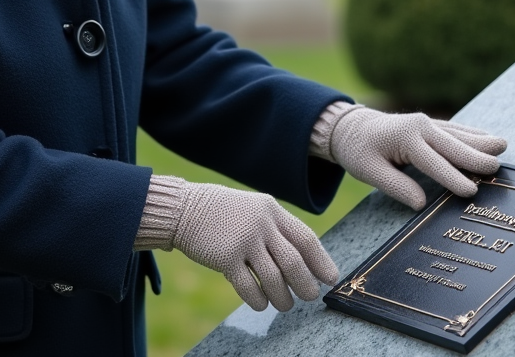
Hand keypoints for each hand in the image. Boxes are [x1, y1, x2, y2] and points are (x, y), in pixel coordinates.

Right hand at [172, 181, 338, 311]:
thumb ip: (275, 228)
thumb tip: (301, 259)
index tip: (330, 277)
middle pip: (294, 262)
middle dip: (305, 284)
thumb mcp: (254, 209)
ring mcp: (243, 241)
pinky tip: (261, 304)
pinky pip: (248, 286)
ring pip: (274, 278)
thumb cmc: (222, 212)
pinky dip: (258, 300)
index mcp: (272, 210)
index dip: (321, 261)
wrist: (184, 208)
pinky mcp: (225, 258)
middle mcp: (261, 224)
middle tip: (310, 296)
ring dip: (283, 297)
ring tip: (285, 305)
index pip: (305, 238)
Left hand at [329, 106, 506, 209]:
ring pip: (458, 134)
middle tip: (497, 169)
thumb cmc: (359, 151)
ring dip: (480, 141)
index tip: (471, 192)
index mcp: (406, 138)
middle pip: (452, 145)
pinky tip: (488, 139)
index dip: (452, 178)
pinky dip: (472, 134)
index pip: (433, 162)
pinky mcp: (429, 124)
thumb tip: (421, 204)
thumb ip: (396, 186)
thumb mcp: (369, 171)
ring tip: (503, 146)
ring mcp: (426, 123)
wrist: (351, 126)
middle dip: (475, 156)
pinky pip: (455, 130)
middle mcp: (420, 127)